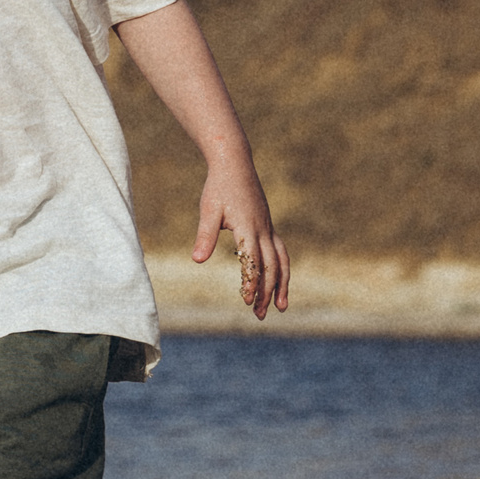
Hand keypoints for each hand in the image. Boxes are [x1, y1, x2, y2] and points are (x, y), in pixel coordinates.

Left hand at [191, 158, 288, 319]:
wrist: (234, 164)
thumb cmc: (218, 187)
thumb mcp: (208, 210)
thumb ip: (205, 236)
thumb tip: (198, 260)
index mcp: (248, 228)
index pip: (253, 261)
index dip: (251, 282)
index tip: (247, 301)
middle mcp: (263, 230)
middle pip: (271, 266)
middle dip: (266, 292)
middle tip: (259, 315)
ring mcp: (268, 228)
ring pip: (281, 261)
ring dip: (281, 285)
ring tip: (280, 307)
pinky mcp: (268, 226)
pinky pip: (280, 251)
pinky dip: (281, 269)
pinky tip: (276, 281)